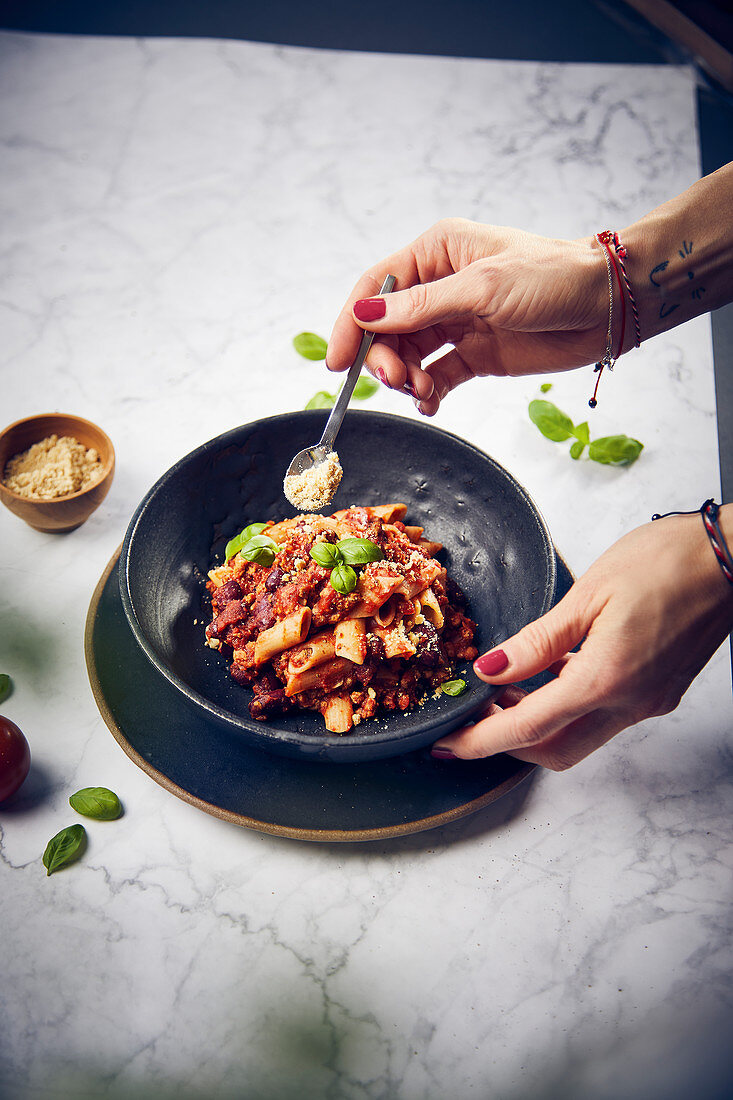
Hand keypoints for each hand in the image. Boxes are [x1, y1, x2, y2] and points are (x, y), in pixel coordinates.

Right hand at [326, 218, 610, 414]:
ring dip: (407, 379)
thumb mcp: (481, 288)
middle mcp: (441, 286)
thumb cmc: (552, 278)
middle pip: (388, 328)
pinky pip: (437, 376)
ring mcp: (457, 322)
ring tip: (424, 391)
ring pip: (409, 356)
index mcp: (437, 253)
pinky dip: (428, 393)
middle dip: (384, 358)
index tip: (337, 361)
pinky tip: (432, 401)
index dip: (351, 324)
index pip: (376, 289)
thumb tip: (364, 315)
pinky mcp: (476, 354)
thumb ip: (421, 307)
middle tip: (397, 380)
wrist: (607, 305)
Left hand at [431, 511, 732, 768]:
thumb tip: (491, 670)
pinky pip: (603, 715)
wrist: (732, 555)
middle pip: (554, 751)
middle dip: (506, 745)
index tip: (448, 742)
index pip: (528, 728)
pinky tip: (546, 675)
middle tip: (469, 723)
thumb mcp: (587, 594)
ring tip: (499, 695)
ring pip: (579, 737)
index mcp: (606, 678)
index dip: (481, 740)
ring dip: (537, 726)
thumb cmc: (667, 561)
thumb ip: (536, 641)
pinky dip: (567, 707)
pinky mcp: (659, 690)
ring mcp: (649, 700)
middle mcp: (630, 702)